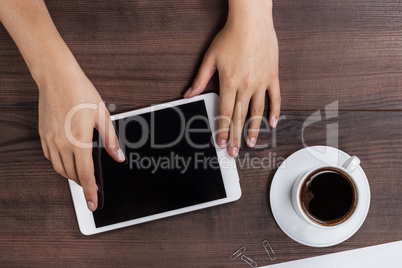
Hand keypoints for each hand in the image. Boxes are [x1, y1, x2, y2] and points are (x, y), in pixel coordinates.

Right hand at [38, 66, 124, 210]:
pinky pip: (50, 158)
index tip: (92, 204)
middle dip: (83, 184)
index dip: (90, 192)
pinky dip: (60, 165)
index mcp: (79, 141)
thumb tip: (119, 157)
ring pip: (59, 168)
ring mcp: (50, 140)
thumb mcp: (103, 116)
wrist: (57, 78)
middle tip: (91, 189)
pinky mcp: (43, 135)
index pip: (86, 174)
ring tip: (82, 177)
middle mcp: (62, 144)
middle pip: (72, 175)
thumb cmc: (81, 93)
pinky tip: (67, 162)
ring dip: (71, 176)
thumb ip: (111, 140)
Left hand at [184, 0, 280, 156]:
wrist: (251, 21)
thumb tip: (188, 94)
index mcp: (229, 82)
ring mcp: (261, 81)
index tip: (222, 143)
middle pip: (240, 116)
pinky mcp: (273, 76)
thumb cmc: (230, 37)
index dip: (223, 130)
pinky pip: (275, 98)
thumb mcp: (210, 58)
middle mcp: (246, 85)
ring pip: (257, 111)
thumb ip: (200, 79)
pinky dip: (274, 111)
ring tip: (251, 143)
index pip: (225, 113)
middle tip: (235, 152)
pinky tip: (271, 123)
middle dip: (236, 136)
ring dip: (253, 129)